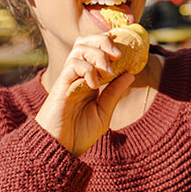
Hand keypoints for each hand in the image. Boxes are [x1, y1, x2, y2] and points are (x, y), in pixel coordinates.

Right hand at [36, 33, 135, 155]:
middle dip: (104, 41)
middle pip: (85, 41)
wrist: (60, 149)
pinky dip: (87, 69)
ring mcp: (68, 78)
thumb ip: (114, 93)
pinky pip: (72, 65)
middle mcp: (77, 75)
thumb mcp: (103, 112)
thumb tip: (130, 73)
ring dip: (98, 55)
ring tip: (108, 72)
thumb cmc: (79, 134)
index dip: (109, 43)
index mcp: (89, 79)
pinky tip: (95, 85)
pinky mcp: (61, 84)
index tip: (127, 48)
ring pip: (79, 48)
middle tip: (119, 56)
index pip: (96, 49)